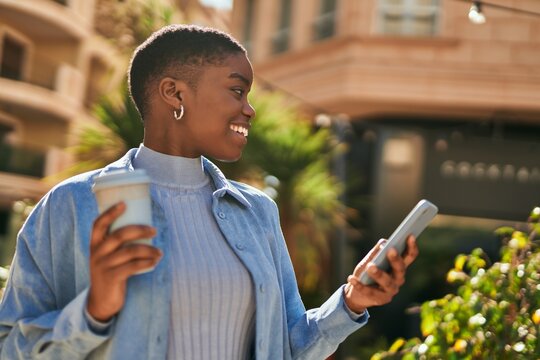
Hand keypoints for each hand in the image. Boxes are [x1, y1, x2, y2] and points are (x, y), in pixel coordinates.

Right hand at [87, 202, 161, 321]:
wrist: (101, 300)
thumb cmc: (110, 271)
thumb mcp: (107, 256)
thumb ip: (117, 243)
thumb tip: (144, 225)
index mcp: (94, 243)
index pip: (98, 224)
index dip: (110, 212)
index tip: (124, 203)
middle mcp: (97, 253)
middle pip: (119, 235)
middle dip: (139, 230)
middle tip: (154, 230)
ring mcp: (103, 266)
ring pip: (130, 251)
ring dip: (149, 250)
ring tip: (160, 252)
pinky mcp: (112, 278)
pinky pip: (132, 267)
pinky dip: (147, 263)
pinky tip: (155, 262)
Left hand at [343, 235, 418, 313]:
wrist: (356, 293)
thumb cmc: (366, 273)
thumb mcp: (370, 260)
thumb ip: (377, 252)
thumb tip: (384, 242)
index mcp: (399, 267)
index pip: (409, 257)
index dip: (411, 247)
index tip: (410, 236)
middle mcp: (398, 279)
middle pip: (400, 269)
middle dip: (396, 259)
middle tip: (390, 250)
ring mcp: (390, 291)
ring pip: (387, 282)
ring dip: (378, 273)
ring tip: (369, 266)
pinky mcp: (380, 300)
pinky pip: (369, 291)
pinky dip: (360, 285)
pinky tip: (351, 278)